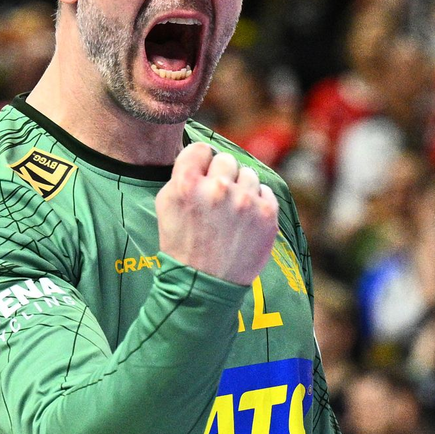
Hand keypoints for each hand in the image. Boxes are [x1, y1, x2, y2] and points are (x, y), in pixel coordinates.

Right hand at [156, 143, 278, 285]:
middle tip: (216, 198)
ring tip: (230, 212)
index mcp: (187, 184)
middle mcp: (217, 189)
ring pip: (247, 174)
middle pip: (225, 159)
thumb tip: (203, 154)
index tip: (201, 176)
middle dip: (221, 175)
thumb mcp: (166, 205)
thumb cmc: (181, 244)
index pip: (201, 149)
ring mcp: (245, 201)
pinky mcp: (267, 214)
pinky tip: (244, 219)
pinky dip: (256, 202)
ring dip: (240, 188)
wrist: (204, 284)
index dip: (200, 162)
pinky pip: (265, 191)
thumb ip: (183, 173)